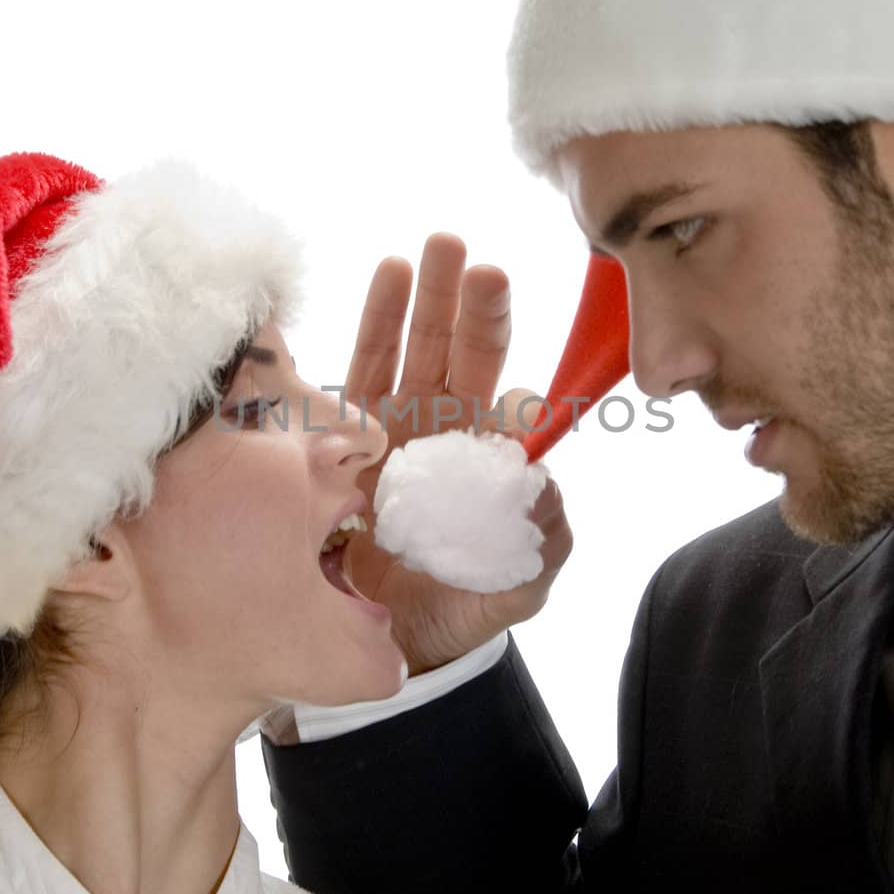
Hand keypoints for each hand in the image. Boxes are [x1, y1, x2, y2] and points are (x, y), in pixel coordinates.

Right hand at [342, 234, 573, 675]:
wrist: (381, 645)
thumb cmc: (455, 608)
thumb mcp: (515, 588)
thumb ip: (544, 546)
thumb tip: (550, 489)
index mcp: (487, 461)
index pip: (507, 399)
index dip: (511, 367)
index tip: (511, 333)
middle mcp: (443, 433)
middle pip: (460, 356)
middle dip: (467, 305)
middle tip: (472, 256)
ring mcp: (393, 429)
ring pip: (412, 350)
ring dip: (423, 298)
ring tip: (433, 248)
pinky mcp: (343, 437)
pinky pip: (360, 371)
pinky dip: (375, 321)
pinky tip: (389, 273)